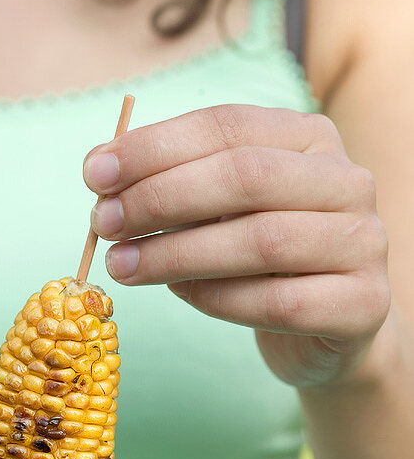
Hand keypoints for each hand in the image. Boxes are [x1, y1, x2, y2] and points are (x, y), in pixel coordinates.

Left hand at [83, 104, 390, 387]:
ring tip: (122, 266)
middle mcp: (347, 181)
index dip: (155, 147)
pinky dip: (216, 298)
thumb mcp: (220, 212)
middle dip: (161, 198)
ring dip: (177, 254)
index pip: (227, 126)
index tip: (93, 173)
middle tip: (104, 222)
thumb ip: (175, 187)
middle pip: (245, 177)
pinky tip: (177, 294)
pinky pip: (276, 302)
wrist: (326, 332)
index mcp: (310, 139)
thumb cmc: (260, 262)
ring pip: (261, 241)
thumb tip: (102, 174)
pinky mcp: (362, 304)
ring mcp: (364, 243)